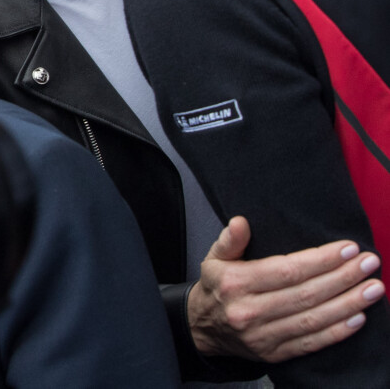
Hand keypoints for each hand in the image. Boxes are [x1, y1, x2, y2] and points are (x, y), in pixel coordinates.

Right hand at [189, 216, 384, 361]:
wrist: (203, 327)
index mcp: (236, 282)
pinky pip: (311, 343)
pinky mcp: (274, 353)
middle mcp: (249, 311)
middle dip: (343, 278)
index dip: (321, 260)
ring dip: (349, 304)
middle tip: (370, 264)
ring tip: (373, 288)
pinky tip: (358, 318)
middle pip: (306, 294)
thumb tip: (241, 222)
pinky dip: (337, 332)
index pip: (287, 270)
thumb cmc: (216, 285)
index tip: (347, 248)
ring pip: (313, 320)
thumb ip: (230, 239)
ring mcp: (263, 336)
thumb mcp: (214, 256)